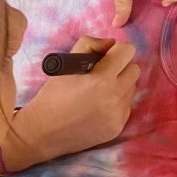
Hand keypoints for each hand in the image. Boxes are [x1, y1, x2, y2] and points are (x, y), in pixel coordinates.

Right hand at [3, 37, 139, 167]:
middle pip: (134, 69)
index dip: (117, 50)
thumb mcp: (66, 63)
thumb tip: (111, 44)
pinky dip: (117, 103)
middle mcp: (114, 97)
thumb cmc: (53, 95)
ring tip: (100, 91)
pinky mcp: (118, 127)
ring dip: (120, 85)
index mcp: (101, 78)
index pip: (128, 51)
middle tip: (103, 73)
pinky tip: (99, 107)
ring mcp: (117, 114)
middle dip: (121, 67)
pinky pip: (127, 106)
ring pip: (132, 88)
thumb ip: (90, 44)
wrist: (42, 133)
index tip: (107, 56)